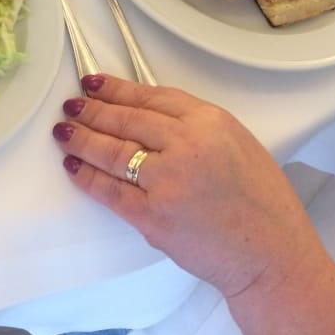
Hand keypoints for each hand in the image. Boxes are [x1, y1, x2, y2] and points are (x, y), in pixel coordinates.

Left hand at [52, 74, 334, 334]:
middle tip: (72, 105)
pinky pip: (110, 191)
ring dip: (82, 139)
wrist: (270, 252)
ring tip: (64, 132)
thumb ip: (196, 126)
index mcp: (210, 121)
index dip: (118, 89)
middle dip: (93, 110)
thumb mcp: (238, 142)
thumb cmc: (261, 201)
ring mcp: (166, 181)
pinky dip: (88, 178)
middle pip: (126, 120)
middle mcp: (186, 145)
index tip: (95, 83)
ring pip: (111, 152)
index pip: (151, 97)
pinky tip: (74, 167)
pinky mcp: (152, 216)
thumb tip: (149, 115)